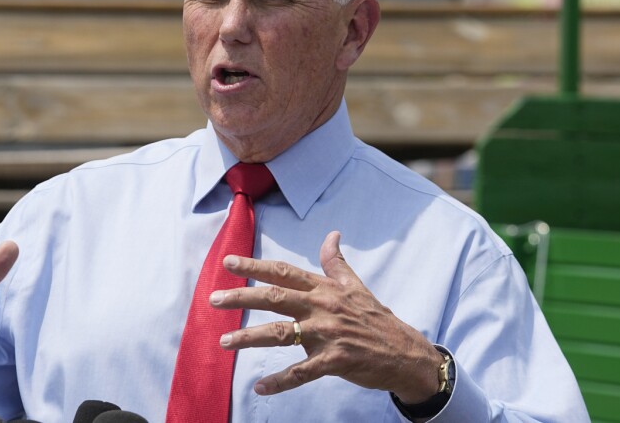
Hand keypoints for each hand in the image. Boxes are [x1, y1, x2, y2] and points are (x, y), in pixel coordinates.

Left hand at [210, 231, 442, 402]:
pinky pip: (302, 372)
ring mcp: (328, 334)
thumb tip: (331, 234)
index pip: (283, 272)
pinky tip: (260, 386)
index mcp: (324, 288)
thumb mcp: (355, 286)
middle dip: (242, 297)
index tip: (228, 261)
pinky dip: (280, 381)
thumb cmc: (375, 317)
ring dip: (249, 338)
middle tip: (213, 299)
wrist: (405, 352)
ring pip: (282, 334)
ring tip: (224, 341)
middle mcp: (323, 306)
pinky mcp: (335, 361)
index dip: (255, 265)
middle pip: (275, 297)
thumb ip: (336, 262)